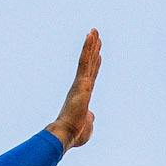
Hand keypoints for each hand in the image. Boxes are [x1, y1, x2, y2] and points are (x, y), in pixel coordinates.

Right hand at [46, 30, 100, 149]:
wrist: (66, 133)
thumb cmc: (75, 134)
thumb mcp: (87, 126)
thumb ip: (90, 119)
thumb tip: (91, 116)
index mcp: (82, 95)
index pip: (91, 76)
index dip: (95, 64)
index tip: (98, 54)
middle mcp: (80, 86)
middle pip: (89, 64)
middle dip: (93, 49)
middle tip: (96, 35)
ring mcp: (81, 83)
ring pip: (86, 59)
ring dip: (90, 44)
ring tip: (94, 31)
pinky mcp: (82, 82)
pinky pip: (85, 61)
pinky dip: (88, 49)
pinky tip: (91, 37)